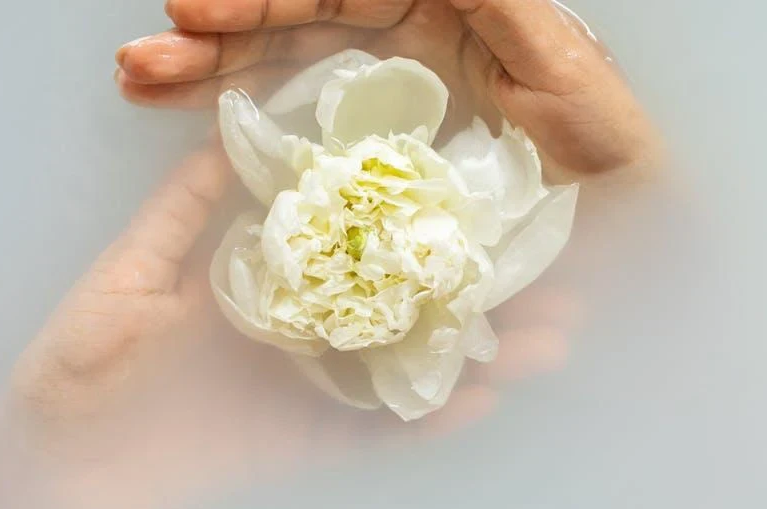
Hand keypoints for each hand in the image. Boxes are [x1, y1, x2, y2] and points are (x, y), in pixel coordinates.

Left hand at [7, 141, 580, 508]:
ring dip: (473, 354)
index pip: (356, 244)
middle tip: (546, 277)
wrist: (60, 469)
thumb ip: (185, 212)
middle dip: (470, 291)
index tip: (474, 203)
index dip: (412, 225)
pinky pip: (375, 432)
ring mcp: (310, 388)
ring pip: (405, 366)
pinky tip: (478, 402)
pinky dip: (425, 422)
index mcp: (266, 278)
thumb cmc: (81, 364)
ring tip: (543, 341)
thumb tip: (230, 138)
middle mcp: (303, 328)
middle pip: (398, 305)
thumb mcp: (131, 272)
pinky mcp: (305, 444)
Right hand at [115, 0, 661, 180]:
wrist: (625, 227)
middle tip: (143, 61)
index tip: (193, 13)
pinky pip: (310, 126)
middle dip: (217, 40)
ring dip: (213, 75)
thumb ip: (494, 2)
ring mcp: (390, 99)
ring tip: (141, 82)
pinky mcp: (384, 152)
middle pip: (293, 25)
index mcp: (438, 11)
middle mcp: (405, 45)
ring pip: (287, 69)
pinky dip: (256, 121)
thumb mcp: (557, 61)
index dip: (262, 1)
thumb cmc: (605, 150)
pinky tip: (201, 120)